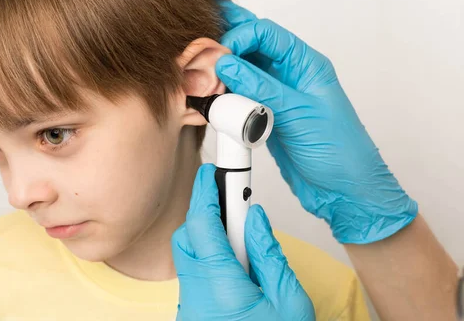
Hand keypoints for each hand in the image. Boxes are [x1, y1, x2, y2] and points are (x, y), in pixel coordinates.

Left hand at [172, 164, 314, 320]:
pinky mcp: (192, 313)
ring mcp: (189, 307)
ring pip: (189, 256)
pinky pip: (193, 276)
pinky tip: (236, 269)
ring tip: (244, 247)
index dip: (206, 191)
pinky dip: (210, 262)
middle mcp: (196, 296)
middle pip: (188, 236)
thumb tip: (255, 217)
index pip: (202, 223)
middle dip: (207, 214)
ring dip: (210, 241)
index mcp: (220, 287)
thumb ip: (270, 256)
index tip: (212, 172)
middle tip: (234, 205)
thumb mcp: (290, 303)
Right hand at [214, 0, 417, 243]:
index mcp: (305, 64)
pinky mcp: (265, 116)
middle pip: (252, 45)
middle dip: (226, 43)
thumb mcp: (298, 114)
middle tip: (198, 49)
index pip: (266, 33)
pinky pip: (240, 96)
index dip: (239, 36)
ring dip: (222, 71)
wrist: (344, 192)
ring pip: (243, 70)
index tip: (219, 55)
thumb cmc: (340, 152)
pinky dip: (224, 94)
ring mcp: (276, 95)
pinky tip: (211, 97)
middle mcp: (289, 75)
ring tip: (201, 76)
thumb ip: (260, 87)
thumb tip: (225, 62)